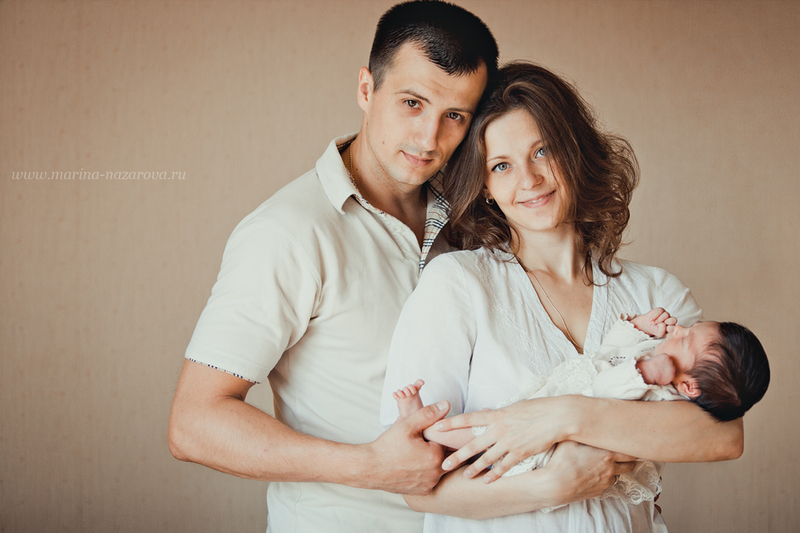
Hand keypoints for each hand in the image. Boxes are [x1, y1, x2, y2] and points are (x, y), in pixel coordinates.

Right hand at [365, 400, 449, 494]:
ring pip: (439, 467)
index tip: (423, 434)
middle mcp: (436, 473)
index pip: (446, 440)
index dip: (436, 434)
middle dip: (436, 447)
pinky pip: (431, 478)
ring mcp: (430, 484)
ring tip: (415, 453)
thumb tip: (446, 404)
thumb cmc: (388, 446)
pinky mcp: (423, 491)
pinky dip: (426, 472)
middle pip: (446, 455)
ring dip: (432, 460)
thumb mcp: (407, 425)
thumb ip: (428, 414)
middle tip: (418, 443)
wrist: (370, 468)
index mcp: (435, 456)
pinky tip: (413, 465)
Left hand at [438, 396, 581, 482]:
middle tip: (443, 464)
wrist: (557, 416)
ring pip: (486, 458)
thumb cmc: (537, 408)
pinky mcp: (520, 452)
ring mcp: (509, 442)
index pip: (468, 419)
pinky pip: (504, 466)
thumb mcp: (514, 407)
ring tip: (465, 476)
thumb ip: (498, 412)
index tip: (437, 427)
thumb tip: (487, 410)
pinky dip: (495, 474)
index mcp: (496, 415)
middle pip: (472, 444)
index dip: (451, 423)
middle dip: (457, 455)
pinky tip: (487, 481)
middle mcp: (499, 429)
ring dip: (474, 468)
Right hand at [538, 441, 636, 506]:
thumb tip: (587, 421)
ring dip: (615, 469)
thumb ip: (583, 432)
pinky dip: (604, 478)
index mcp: (607, 455)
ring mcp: (605, 483)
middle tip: (625, 452)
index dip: (633, 447)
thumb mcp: (571, 440)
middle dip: (630, 459)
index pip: (630, 452)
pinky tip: (593, 473)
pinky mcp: (598, 492)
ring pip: (618, 475)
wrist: (554, 486)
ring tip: (604, 462)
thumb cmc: (561, 461)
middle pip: (630, 465)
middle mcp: (610, 470)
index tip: (630, 443)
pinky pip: (606, 483)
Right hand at [631, 307, 676, 337]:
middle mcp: (670, 320)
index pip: (674, 327)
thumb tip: (663, 324)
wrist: (646, 324)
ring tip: (653, 323)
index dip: (668, 328)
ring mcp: (666, 315)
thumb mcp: (658, 333)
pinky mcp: (661, 310)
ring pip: (666, 315)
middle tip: (659, 325)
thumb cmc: (654, 329)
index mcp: (671, 327)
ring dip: (658, 319)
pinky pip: (660, 311)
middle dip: (666, 322)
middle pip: (674, 320)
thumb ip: (662, 331)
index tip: (661, 330)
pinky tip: (651, 319)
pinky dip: (655, 316)